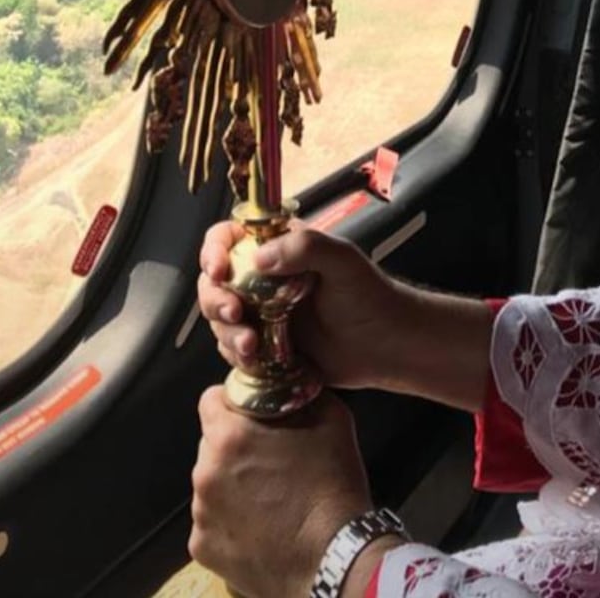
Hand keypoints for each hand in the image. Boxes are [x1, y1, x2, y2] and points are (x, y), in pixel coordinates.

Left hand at [190, 387, 392, 597]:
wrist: (334, 557)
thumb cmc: (333, 486)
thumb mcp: (331, 417)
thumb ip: (299, 391)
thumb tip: (290, 378)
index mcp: (229, 436)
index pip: (211, 399)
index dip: (234, 402)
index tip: (253, 412)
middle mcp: (205, 473)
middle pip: (212, 443)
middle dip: (235, 444)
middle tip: (270, 458)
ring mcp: (202, 515)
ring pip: (212, 483)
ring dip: (233, 482)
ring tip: (270, 496)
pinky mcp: (203, 548)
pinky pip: (213, 521)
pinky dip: (231, 520)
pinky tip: (262, 524)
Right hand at [198, 221, 400, 389]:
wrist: (386, 346)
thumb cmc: (370, 295)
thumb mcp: (342, 260)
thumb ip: (305, 247)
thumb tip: (259, 258)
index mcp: (279, 248)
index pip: (230, 237)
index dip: (214, 250)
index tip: (218, 269)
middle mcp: (264, 279)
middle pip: (215, 282)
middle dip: (215, 298)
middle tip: (234, 313)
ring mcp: (263, 314)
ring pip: (221, 319)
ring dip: (226, 333)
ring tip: (252, 347)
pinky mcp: (266, 346)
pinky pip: (234, 350)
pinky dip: (237, 356)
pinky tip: (256, 361)